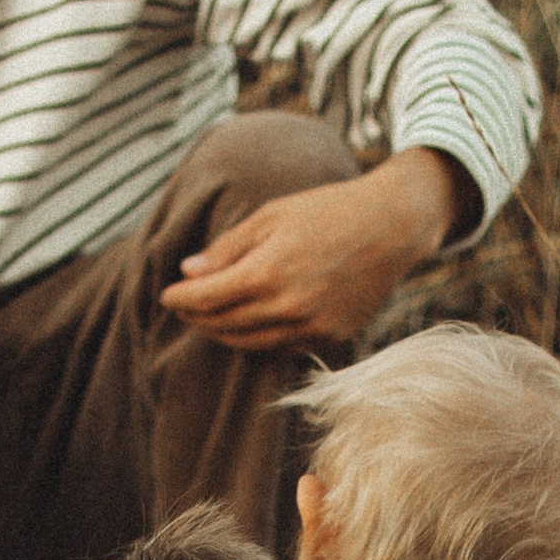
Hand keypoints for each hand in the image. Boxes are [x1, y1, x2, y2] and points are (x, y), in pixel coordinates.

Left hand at [159, 148, 470, 350]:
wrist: (391, 227)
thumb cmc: (328, 211)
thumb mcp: (271, 216)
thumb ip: (228, 247)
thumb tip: (189, 271)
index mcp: (268, 272)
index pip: (206, 297)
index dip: (181, 298)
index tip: (167, 295)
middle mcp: (287, 307)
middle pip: (224, 325)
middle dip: (198, 317)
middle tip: (185, 306)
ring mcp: (311, 327)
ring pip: (250, 343)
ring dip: (224, 333)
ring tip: (210, 318)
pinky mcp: (330, 337)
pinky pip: (281, 348)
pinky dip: (258, 339)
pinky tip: (249, 324)